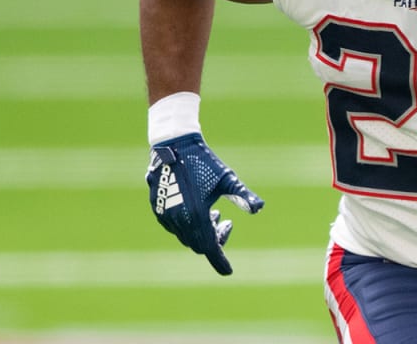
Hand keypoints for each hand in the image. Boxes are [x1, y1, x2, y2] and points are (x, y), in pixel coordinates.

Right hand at [146, 133, 263, 274]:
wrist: (174, 145)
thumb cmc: (204, 161)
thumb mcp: (227, 179)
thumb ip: (243, 195)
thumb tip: (259, 208)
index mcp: (197, 216)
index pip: (210, 248)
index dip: (220, 261)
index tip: (229, 271)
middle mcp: (179, 220)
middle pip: (198, 245)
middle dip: (214, 240)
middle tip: (227, 224)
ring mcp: (165, 215)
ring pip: (186, 236)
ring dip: (201, 232)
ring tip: (215, 214)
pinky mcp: (158, 207)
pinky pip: (174, 227)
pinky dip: (188, 225)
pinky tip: (199, 210)